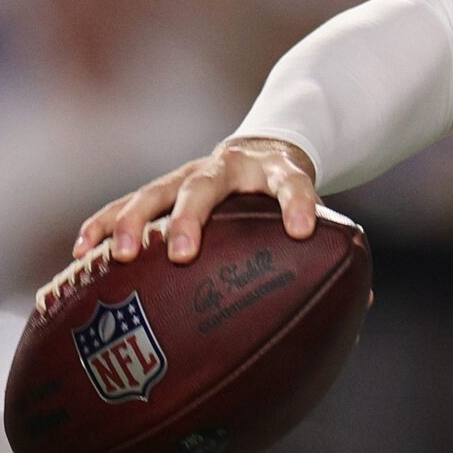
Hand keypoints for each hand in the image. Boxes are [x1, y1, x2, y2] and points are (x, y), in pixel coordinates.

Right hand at [74, 138, 321, 265]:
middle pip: (206, 186)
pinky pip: (126, 204)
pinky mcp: (162, 188)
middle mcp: (230, 168)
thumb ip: (334, 250)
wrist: (266, 149)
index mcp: (279, 171)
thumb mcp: (316, 211)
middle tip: (181, 253)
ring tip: (121, 255)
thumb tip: (367, 303)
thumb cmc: (291, 195)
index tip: (304, 231)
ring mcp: (190, 174)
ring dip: (135, 221)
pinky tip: (85, 253)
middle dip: (191, 218)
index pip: (295, 183)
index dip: (301, 204)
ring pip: (157, 191)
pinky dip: (105, 224)